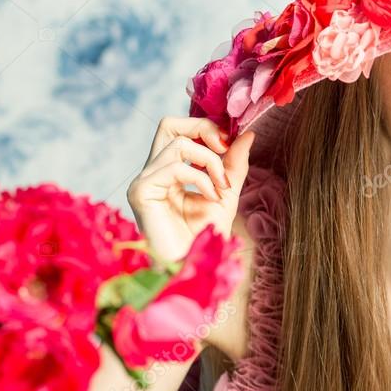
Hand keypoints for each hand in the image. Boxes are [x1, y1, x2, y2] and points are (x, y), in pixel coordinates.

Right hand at [127, 117, 254, 262]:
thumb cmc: (205, 237)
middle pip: (169, 124)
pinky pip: (175, 167)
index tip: (230, 146)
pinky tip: (210, 198)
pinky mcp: (141, 192)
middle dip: (203, 129)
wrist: (195, 267)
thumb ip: (235, 163)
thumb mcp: (226, 192)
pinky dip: (201, 179)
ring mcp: (144, 181)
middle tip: (225, 149)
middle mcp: (152, 172)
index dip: (206, 129)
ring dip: (210, 162)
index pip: (179, 130)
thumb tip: (248, 133)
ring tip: (222, 187)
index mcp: (168, 170)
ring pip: (178, 144)